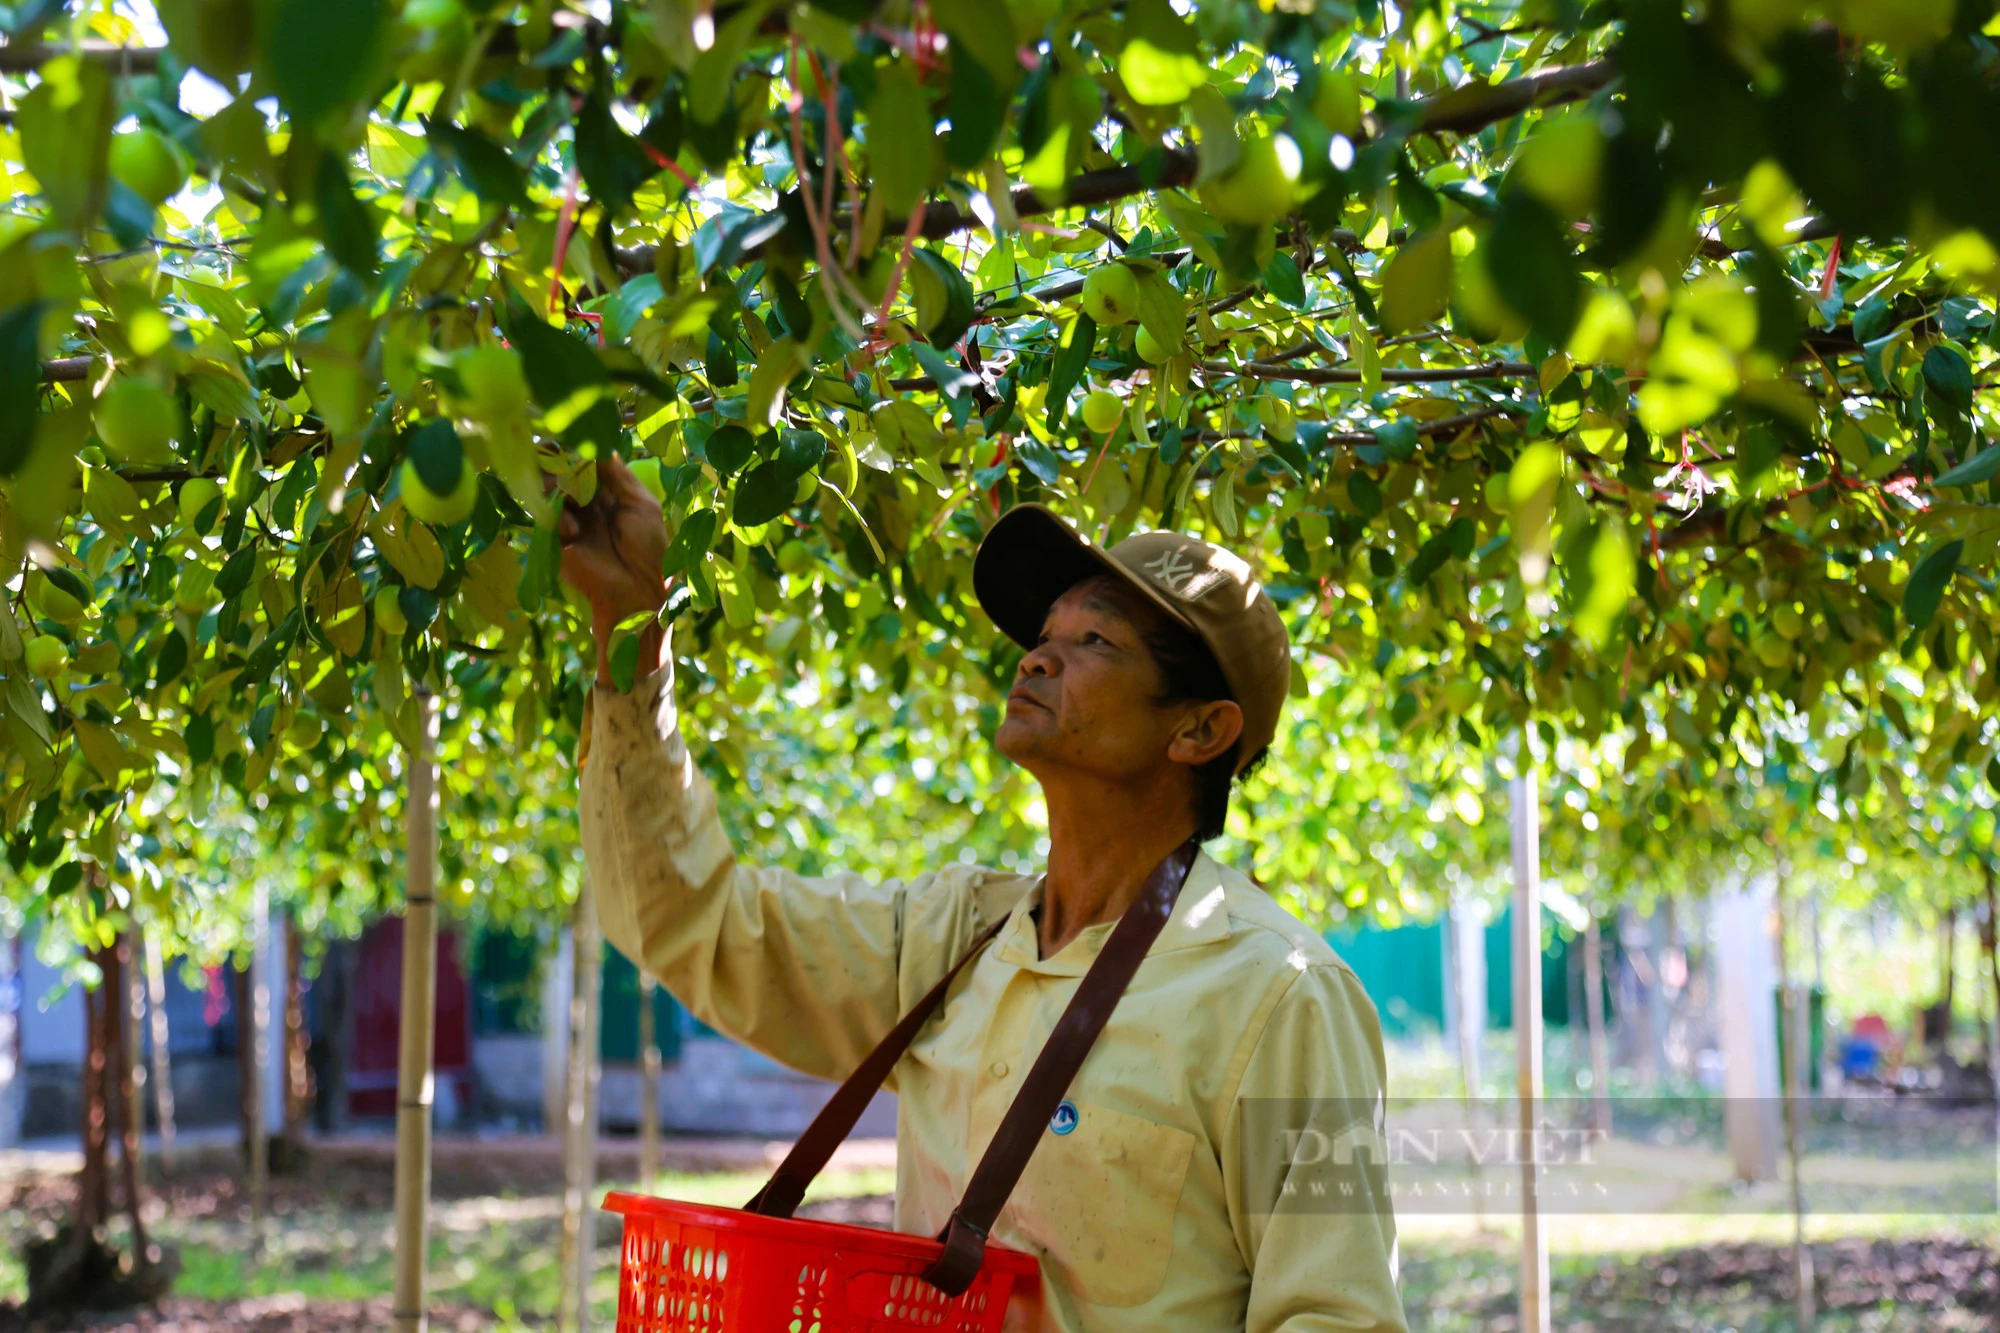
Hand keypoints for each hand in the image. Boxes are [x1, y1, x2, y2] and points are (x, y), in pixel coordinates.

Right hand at [557, 455, 670, 685]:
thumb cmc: (649, 548)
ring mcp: (568, 520)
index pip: (583, 462)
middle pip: (560, 471)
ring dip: (557, 487)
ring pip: (548, 489)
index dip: (574, 448)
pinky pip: (546, 517)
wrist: (639, 592)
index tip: (567, 436)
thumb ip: (618, 475)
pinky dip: (558, 518)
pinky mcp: (556, 541)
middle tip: (558, 458)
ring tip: (574, 498)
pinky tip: (574, 530)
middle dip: (558, 462)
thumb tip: (600, 445)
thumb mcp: (640, 504)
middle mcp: (585, 503)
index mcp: (608, 493)